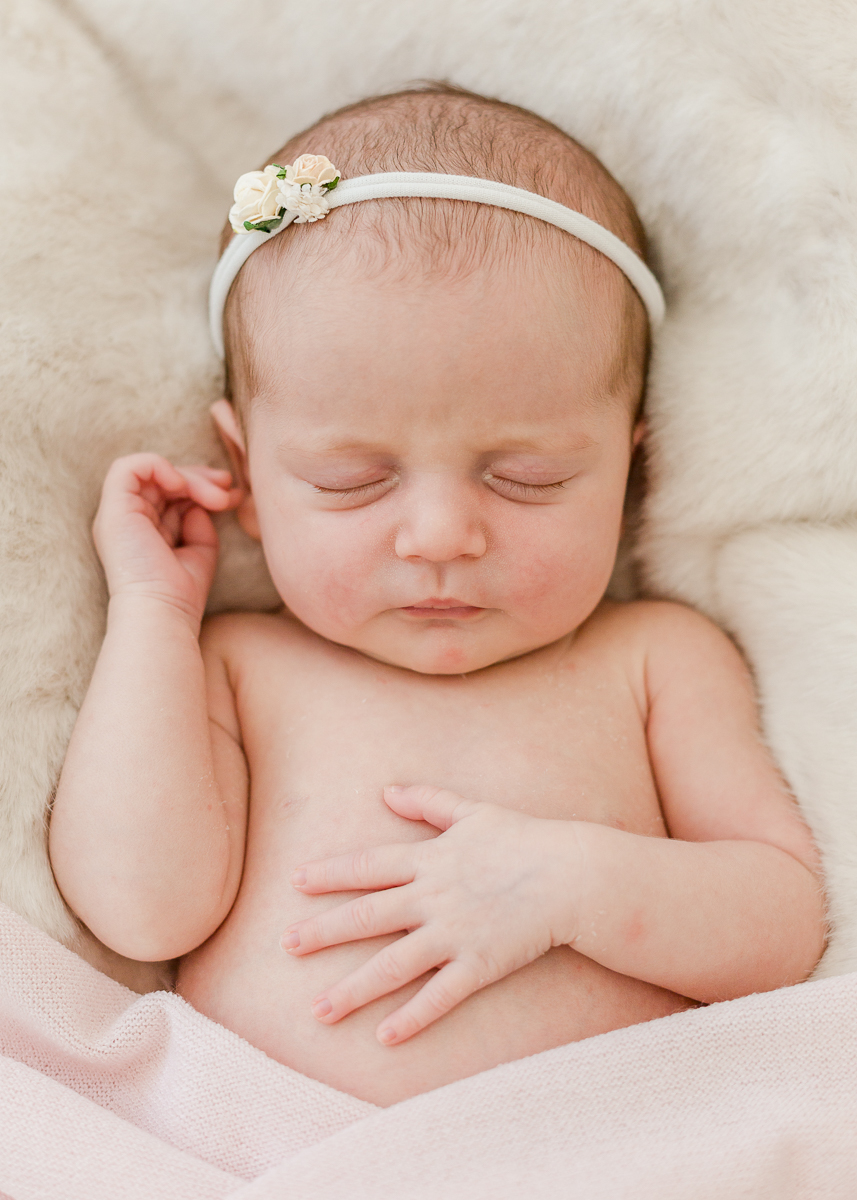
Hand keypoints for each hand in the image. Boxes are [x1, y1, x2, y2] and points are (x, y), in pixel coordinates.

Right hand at [93, 453, 241, 624]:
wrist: (162, 611)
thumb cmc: (181, 592)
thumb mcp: (200, 550)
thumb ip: (199, 523)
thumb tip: (197, 505)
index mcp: (145, 529)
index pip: (172, 493)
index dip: (203, 487)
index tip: (233, 497)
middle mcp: (129, 519)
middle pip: (164, 480)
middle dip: (202, 479)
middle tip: (229, 492)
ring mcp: (118, 514)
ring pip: (152, 472)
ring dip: (191, 477)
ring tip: (218, 497)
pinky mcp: (113, 511)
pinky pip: (129, 467)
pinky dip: (159, 467)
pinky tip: (183, 487)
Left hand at [283, 785, 581, 1044]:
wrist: (572, 874)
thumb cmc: (524, 838)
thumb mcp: (472, 810)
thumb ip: (428, 801)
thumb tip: (387, 790)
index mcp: (429, 859)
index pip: (368, 866)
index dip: (330, 874)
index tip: (295, 881)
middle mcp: (433, 897)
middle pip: (367, 916)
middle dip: (323, 932)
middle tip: (285, 946)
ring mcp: (454, 933)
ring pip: (392, 965)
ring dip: (353, 989)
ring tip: (318, 1010)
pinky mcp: (479, 964)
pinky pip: (439, 996)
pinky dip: (412, 1018)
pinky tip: (384, 1038)